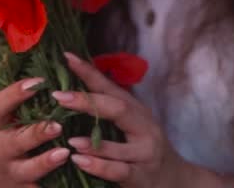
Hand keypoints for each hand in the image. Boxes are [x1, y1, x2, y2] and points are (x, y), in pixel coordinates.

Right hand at [0, 77, 70, 185]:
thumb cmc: (12, 132)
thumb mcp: (11, 115)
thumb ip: (27, 95)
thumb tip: (61, 58)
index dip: (14, 94)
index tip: (38, 82)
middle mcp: (3, 148)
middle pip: (14, 142)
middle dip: (35, 133)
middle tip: (57, 124)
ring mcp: (14, 171)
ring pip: (27, 170)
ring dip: (45, 162)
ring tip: (65, 153)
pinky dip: (53, 187)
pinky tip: (73, 181)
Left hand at [55, 51, 192, 186]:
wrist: (174, 180)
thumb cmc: (143, 150)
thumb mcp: (132, 126)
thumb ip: (109, 110)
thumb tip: (75, 87)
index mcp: (137, 111)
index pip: (111, 87)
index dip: (89, 73)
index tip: (67, 58)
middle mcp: (144, 127)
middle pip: (118, 108)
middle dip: (87, 101)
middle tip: (59, 96)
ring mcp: (145, 152)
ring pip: (119, 145)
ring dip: (93, 143)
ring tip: (70, 139)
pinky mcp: (142, 176)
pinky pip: (119, 170)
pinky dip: (99, 166)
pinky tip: (79, 161)